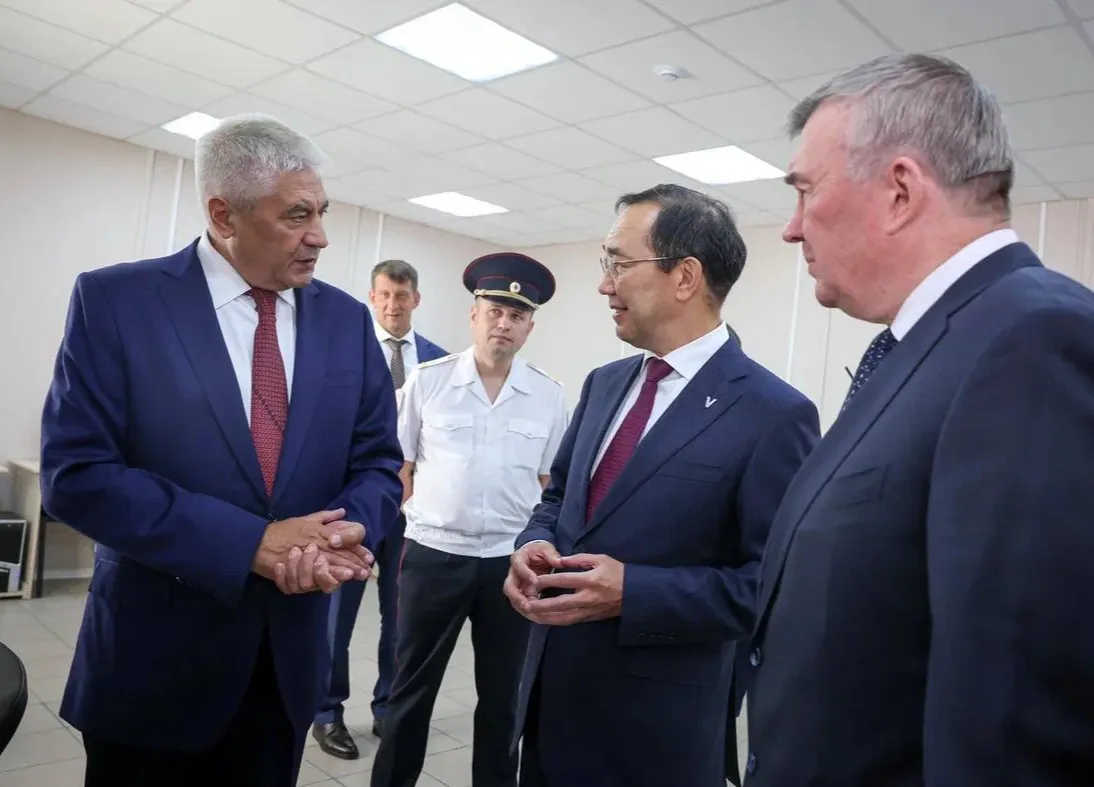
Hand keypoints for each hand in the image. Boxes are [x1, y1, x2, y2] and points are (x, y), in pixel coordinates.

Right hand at [252, 509, 371, 593]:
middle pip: (338, 554)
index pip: (343, 541)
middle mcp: (315, 543)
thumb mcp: (305, 519)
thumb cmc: (282, 531)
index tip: (369, 557)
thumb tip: (342, 511)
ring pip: (328, 565)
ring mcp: (305, 556)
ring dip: (341, 571)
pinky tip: (333, 581)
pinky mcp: (296, 569)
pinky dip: (323, 578)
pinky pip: (312, 576)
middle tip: (367, 572)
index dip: (357, 550)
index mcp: (319, 532)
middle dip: (354, 563)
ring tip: (353, 575)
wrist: (258, 543)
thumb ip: (325, 517)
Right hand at [503, 541, 561, 611]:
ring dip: (523, 608)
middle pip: (509, 587)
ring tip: (534, 614)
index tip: (535, 581)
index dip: (525, 574)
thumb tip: (559, 562)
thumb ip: (551, 555)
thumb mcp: (546, 548)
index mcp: (518, 558)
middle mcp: (513, 573)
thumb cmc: (539, 552)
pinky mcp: (521, 594)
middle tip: (528, 605)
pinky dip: (530, 611)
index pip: (518, 566)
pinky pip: (522, 605)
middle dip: (517, 597)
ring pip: (514, 599)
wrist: (533, 556)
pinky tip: (540, 616)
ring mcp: (516, 586)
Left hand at [520, 553, 623, 625]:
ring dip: (546, 617)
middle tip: (526, 604)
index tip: (532, 580)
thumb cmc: (618, 573)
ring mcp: (589, 610)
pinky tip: (545, 620)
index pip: (564, 580)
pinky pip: (570, 621)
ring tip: (530, 615)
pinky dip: (556, 621)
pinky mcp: (590, 618)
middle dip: (541, 604)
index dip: (547, 581)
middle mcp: (588, 597)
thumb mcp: (601, 559)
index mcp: (590, 580)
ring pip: (564, 617)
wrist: (636, 594)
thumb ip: (578, 560)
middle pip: (560, 603)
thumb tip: (559, 561)